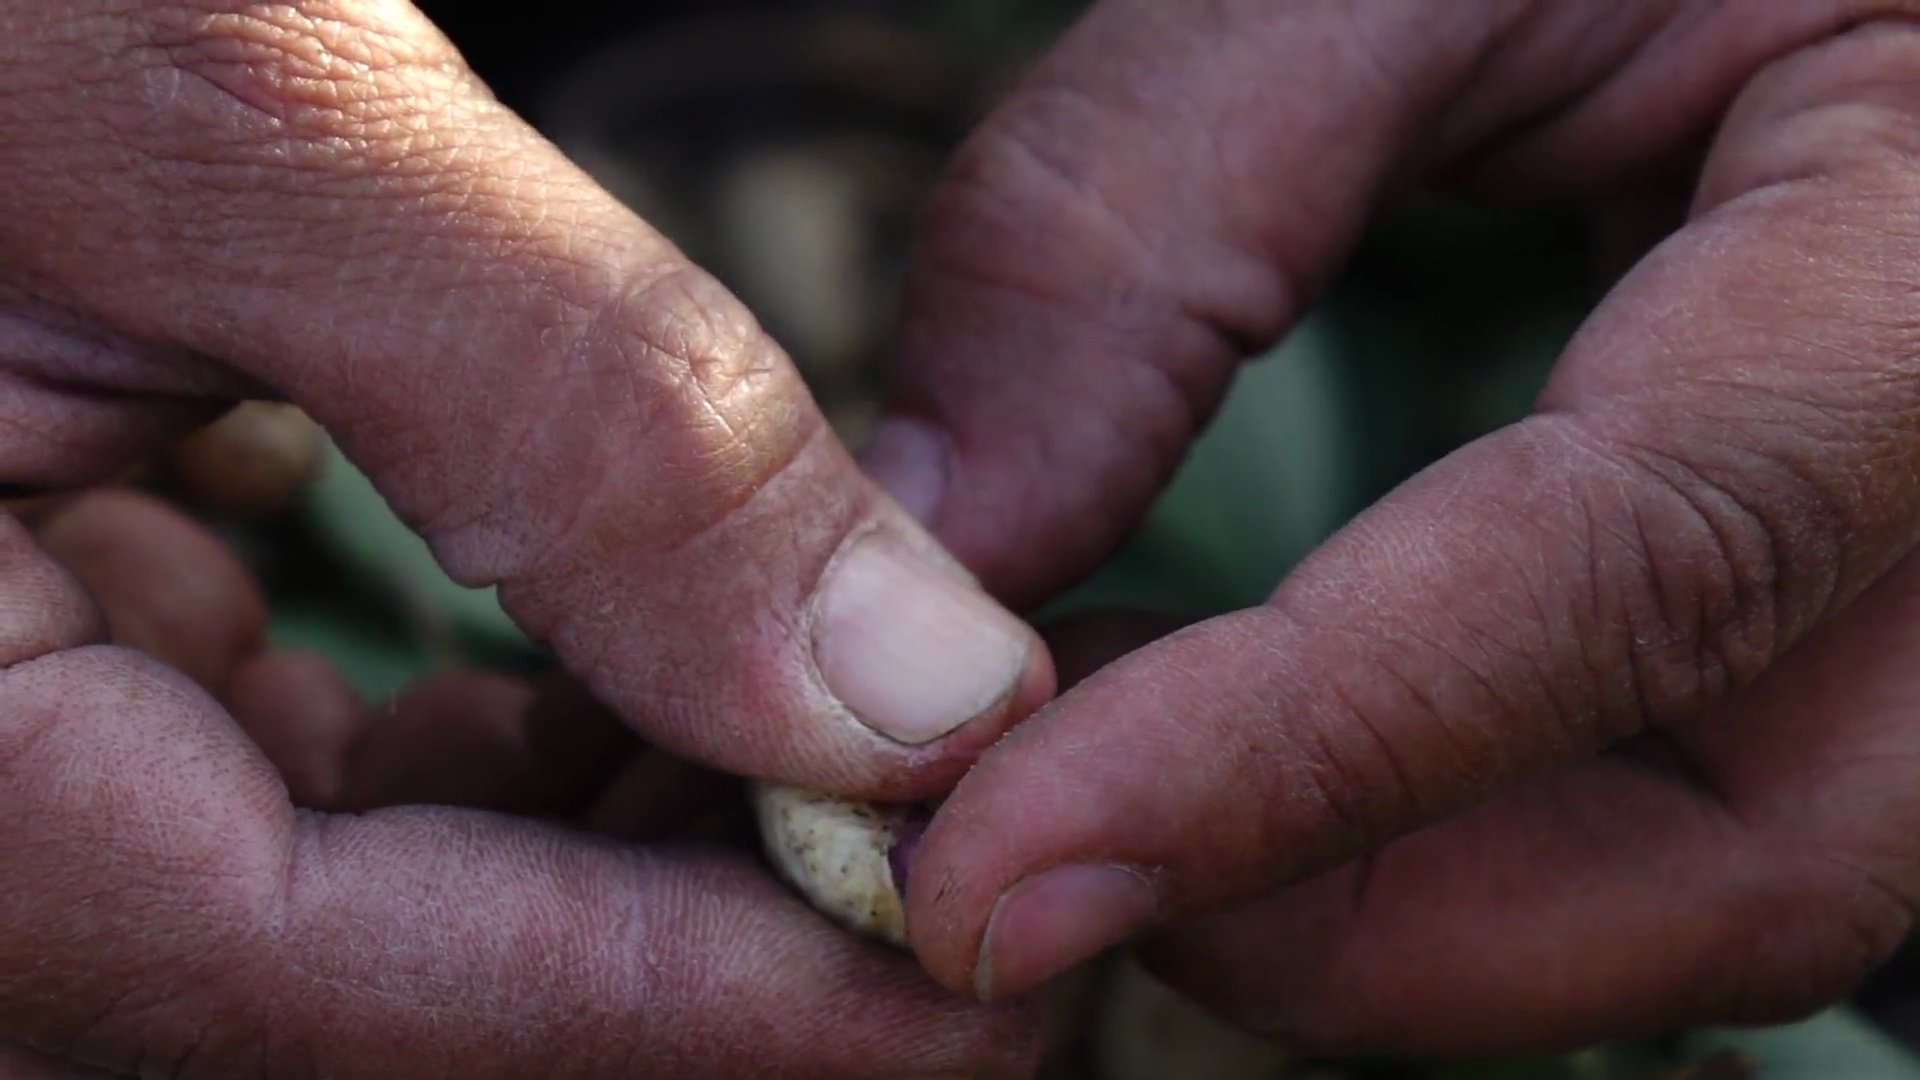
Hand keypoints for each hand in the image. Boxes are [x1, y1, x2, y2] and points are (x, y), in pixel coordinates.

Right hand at [0, 3, 1052, 1075]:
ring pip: (361, 897)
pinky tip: (673, 666)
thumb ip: (573, 412)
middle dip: (695, 930)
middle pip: (374, 981)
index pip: (346, 982)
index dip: (711, 1003)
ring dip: (629, 834)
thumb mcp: (215, 108)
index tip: (984, 987)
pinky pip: (309, 779)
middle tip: (973, 840)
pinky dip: (517, 743)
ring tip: (865, 736)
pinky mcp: (41, 660)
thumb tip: (911, 688)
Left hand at [871, 0, 1919, 1054]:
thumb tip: (952, 533)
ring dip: (1385, 900)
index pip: (1652, 561)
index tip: (993, 868)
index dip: (1303, 750)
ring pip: (1722, 873)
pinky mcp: (1859, 594)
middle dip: (1353, 919)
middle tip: (1023, 864)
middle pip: (1755, 854)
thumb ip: (1148, 209)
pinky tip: (1239, 731)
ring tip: (1102, 780)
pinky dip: (1443, 828)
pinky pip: (1680, 796)